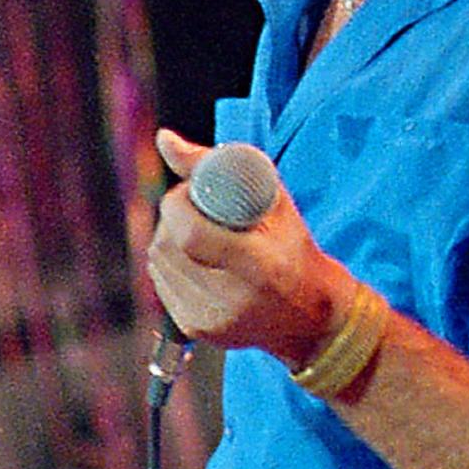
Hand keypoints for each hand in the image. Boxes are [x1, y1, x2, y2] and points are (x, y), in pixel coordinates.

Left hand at [148, 127, 351, 367]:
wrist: (310, 316)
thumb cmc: (293, 249)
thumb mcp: (274, 202)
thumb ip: (217, 167)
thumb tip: (163, 139)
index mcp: (260, 267)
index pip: (191, 235)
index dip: (178, 206)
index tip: (189, 192)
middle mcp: (233, 299)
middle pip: (168, 247)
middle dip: (173, 218)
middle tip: (195, 208)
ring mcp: (212, 318)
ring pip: (158, 262)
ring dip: (169, 238)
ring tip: (197, 231)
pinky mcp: (197, 328)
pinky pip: (161, 282)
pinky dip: (171, 262)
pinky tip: (194, 258)